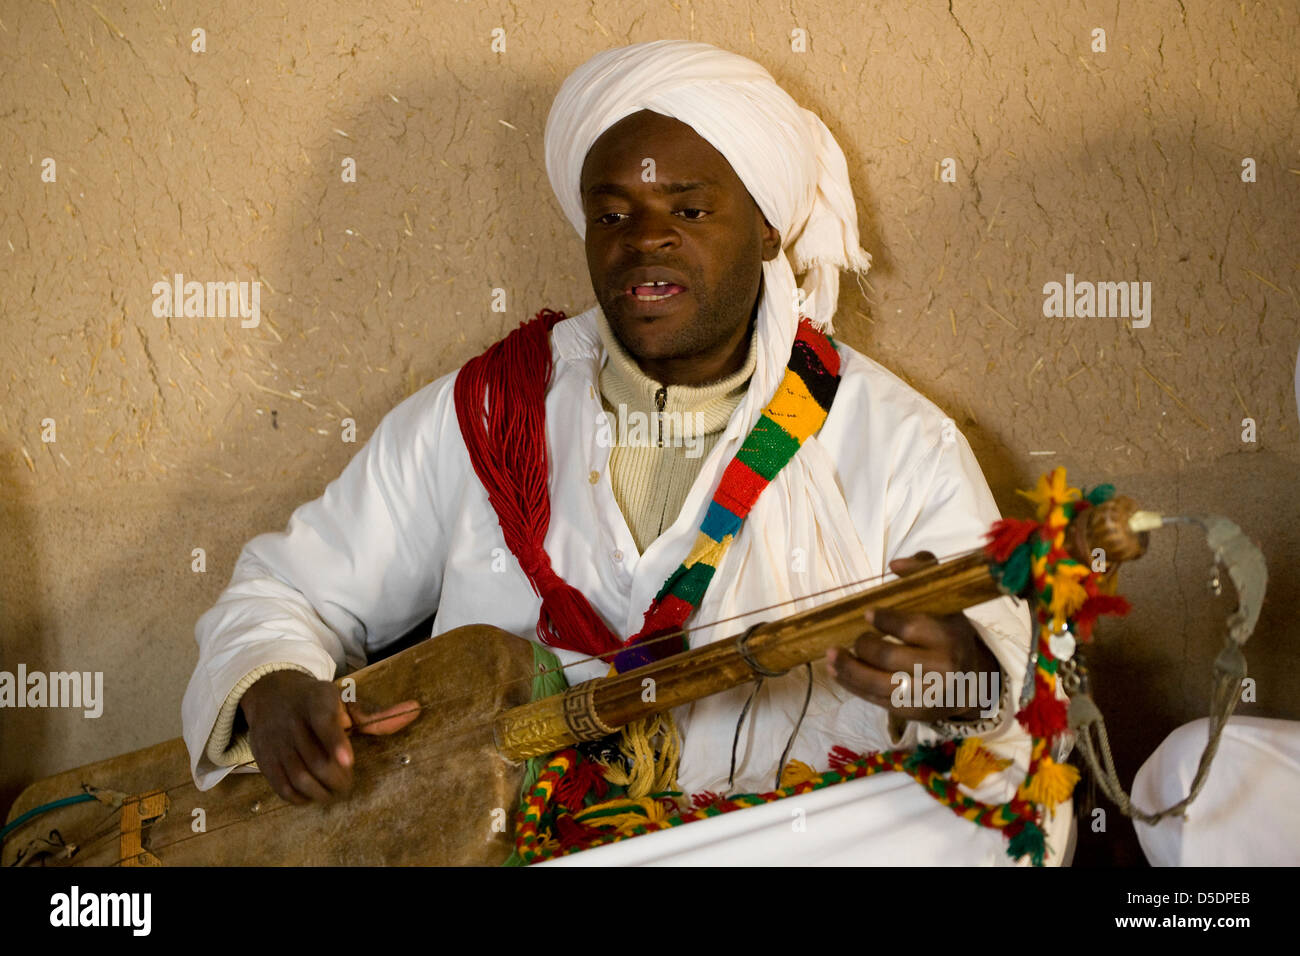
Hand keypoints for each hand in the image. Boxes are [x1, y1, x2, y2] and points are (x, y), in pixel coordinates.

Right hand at [240, 670, 419, 805]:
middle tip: (348, 783)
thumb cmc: (318, 702)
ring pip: (298, 777)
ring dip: (320, 791)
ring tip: (333, 790)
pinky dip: (301, 798)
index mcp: (317, 701)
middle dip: (336, 778)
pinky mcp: (264, 759)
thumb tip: (416, 710)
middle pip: (315, 759)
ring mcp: (276, 741)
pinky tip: (313, 793)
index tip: (349, 762)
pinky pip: (282, 787)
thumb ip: (377, 715)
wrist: (272, 693)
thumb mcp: (345, 702)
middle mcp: (293, 721)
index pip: (324, 722)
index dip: (336, 743)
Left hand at [825, 551, 999, 721]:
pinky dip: (854, 687)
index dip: (884, 619)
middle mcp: (941, 668)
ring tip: (831, 656)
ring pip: (879, 684)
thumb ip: (923, 571)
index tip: (867, 613)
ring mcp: (928, 694)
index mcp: (948, 636)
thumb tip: (894, 564)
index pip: (910, 627)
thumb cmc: (948, 633)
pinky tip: (837, 673)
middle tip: (855, 639)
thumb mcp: (945, 600)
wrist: (971, 682)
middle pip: (889, 657)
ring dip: (849, 669)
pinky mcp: (915, 712)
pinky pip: (878, 700)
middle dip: (864, 646)